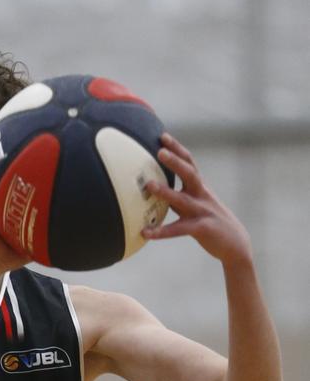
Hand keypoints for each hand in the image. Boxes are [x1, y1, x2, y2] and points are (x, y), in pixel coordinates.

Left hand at [142, 133, 252, 267]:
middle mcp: (202, 196)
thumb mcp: (196, 205)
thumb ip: (178, 197)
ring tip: (149, 185)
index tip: (162, 136)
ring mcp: (203, 211)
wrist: (235, 244)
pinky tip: (145, 232)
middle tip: (159, 151)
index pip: (189, 163)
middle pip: (189, 174)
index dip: (177, 149)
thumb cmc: (209, 222)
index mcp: (200, 188)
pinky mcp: (202, 229)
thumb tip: (155, 189)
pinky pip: (179, 229)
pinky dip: (161, 231)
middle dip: (175, 161)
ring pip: (182, 199)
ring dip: (166, 191)